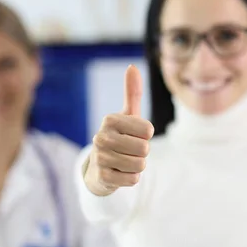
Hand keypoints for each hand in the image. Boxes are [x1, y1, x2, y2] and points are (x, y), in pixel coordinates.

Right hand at [84, 65, 153, 195]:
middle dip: (142, 153)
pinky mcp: (103, 177)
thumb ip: (132, 92)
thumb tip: (132, 67)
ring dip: (137, 166)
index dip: (145, 136)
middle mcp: (101, 137)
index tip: (133, 136)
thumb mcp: (126, 116)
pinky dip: (131, 178)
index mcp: (110, 119)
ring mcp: (100, 158)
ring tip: (124, 162)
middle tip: (128, 151)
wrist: (99, 168)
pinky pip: (133, 179)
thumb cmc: (118, 137)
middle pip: (144, 149)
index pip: (148, 130)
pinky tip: (119, 173)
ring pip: (140, 165)